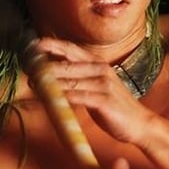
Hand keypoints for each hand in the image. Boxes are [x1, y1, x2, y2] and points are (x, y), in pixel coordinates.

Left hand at [26, 36, 151, 143]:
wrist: (140, 124)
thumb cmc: (116, 108)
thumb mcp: (98, 88)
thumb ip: (80, 80)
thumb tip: (54, 77)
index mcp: (100, 65)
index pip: (72, 50)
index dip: (53, 45)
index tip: (34, 44)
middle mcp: (102, 70)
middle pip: (67, 65)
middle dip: (45, 68)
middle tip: (28, 70)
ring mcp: (104, 85)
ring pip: (70, 81)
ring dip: (49, 84)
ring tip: (33, 86)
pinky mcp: (105, 100)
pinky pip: (78, 97)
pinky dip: (63, 98)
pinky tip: (51, 100)